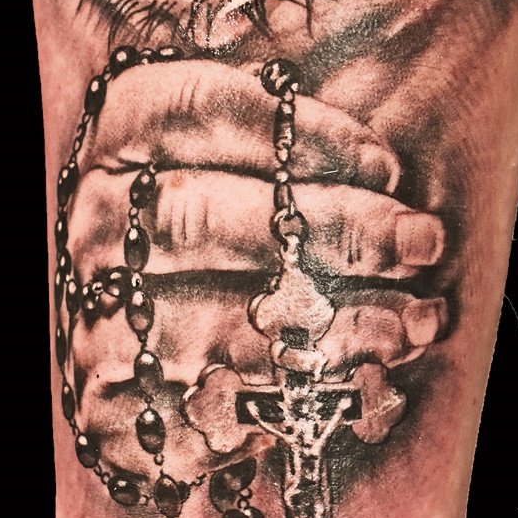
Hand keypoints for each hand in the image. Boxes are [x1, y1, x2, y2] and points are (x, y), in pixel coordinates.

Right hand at [61, 57, 449, 479]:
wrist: (147, 372)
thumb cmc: (216, 252)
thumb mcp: (231, 170)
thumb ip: (282, 146)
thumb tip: (384, 172)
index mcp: (114, 143)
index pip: (192, 109)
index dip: (297, 132)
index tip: (386, 165)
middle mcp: (95, 229)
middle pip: (203, 216)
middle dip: (329, 228)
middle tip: (421, 240)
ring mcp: (98, 322)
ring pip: (218, 315)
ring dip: (336, 321)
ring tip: (416, 319)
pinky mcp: (115, 409)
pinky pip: (219, 405)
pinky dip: (306, 394)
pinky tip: (374, 379)